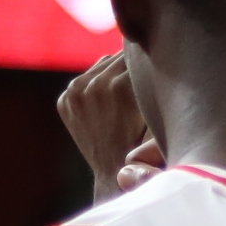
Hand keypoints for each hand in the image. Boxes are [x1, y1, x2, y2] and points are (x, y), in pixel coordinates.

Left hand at [58, 53, 158, 201]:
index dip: (149, 59)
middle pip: (119, 57)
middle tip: (143, 76)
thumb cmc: (147, 144)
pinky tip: (109, 102)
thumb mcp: (159, 110)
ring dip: (114, 73)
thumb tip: (160, 52)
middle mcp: (94, 85)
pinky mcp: (65, 100)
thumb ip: (156, 80)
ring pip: (103, 65)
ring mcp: (75, 92)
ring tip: (126, 92)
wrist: (116, 173)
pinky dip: (97, 84)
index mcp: (120, 86)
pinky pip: (87, 78)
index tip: (157, 61)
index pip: (138, 54)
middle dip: (131, 65)